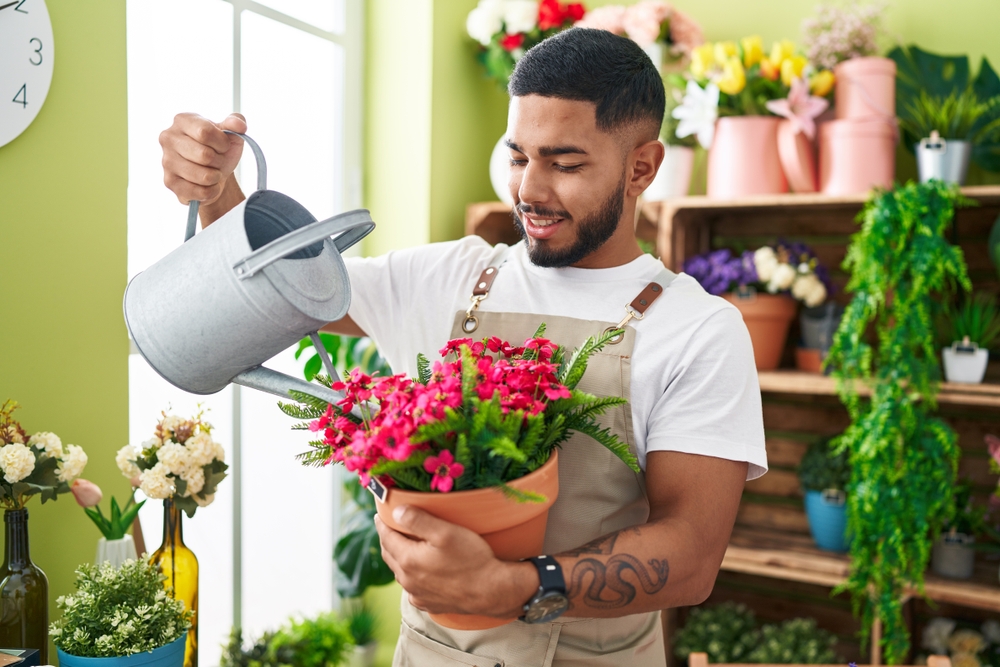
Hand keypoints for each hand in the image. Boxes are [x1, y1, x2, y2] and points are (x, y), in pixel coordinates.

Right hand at [159, 112, 246, 216]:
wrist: (215, 173)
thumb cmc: (220, 150)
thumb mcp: (231, 134)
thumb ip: (236, 123)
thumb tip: (240, 125)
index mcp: (182, 120)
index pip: (204, 132)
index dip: (222, 143)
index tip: (224, 145)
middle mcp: (168, 138)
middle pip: (204, 155)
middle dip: (219, 161)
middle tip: (218, 160)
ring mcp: (166, 161)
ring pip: (204, 176)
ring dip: (216, 177)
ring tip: (213, 171)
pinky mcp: (170, 182)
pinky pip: (201, 192)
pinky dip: (212, 191)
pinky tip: (208, 184)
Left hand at [375, 506, 535, 617]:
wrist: (491, 591)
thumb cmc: (471, 558)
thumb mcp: (445, 531)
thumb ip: (417, 519)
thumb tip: (395, 511)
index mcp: (408, 560)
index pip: (386, 538)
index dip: (381, 524)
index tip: (378, 514)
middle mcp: (408, 580)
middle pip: (389, 555)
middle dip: (387, 539)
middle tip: (389, 527)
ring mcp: (417, 594)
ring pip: (400, 572)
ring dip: (398, 557)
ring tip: (403, 545)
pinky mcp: (428, 603)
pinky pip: (412, 587)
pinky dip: (410, 575)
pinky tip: (418, 570)